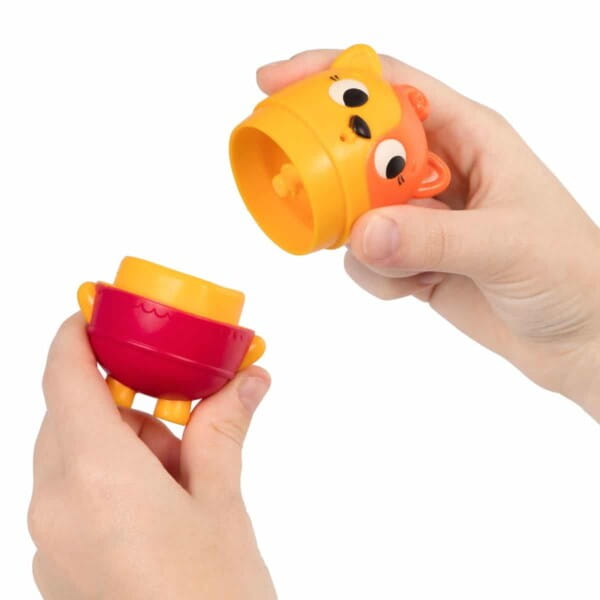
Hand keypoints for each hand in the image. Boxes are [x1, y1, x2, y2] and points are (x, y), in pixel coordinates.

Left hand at [28, 315, 276, 599]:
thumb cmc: (214, 599)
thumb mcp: (223, 502)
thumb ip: (223, 429)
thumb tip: (249, 378)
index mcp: (94, 478)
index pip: (65, 379)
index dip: (75, 336)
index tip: (94, 311)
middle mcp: (55, 507)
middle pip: (74, 418)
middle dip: (126, 402)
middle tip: (181, 409)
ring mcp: (50, 543)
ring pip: (75, 459)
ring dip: (126, 446)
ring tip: (186, 476)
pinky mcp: (59, 567)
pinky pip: (74, 496)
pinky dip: (112, 480)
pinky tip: (164, 507)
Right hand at [258, 50, 599, 420]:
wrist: (575, 335)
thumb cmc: (569, 273)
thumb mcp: (506, 244)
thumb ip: (431, 237)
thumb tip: (362, 234)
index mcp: (468, 136)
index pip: (391, 84)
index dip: (332, 74)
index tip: (275, 82)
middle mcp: (438, 169)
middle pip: (359, 146)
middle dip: (327, 168)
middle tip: (302, 189)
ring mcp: (421, 215)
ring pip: (354, 208)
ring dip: (358, 238)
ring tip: (404, 266)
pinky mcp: (411, 255)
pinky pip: (365, 256)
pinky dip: (376, 275)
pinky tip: (416, 287)